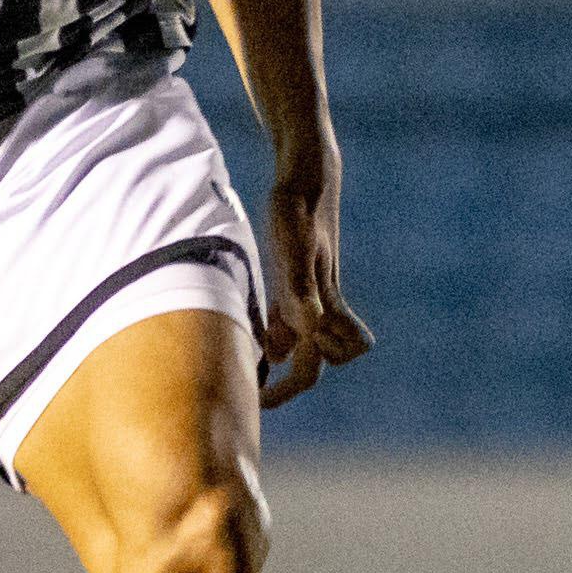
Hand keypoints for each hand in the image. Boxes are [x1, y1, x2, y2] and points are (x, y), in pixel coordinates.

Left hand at [257, 129, 372, 408]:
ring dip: (283, 360)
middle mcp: (321, 307)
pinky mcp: (302, 280)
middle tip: (253, 391)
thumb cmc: (299, 209)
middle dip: (289, 382)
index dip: (290, 387)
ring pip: (307, 344)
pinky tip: (256, 331)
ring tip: (250, 366)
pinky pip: (294, 321)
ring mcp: (313, 295)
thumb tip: (304, 334)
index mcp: (322, 306)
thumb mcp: (294, 248)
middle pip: (317, 362)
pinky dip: (277, 334)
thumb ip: (300, 290)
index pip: (318, 365)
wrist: (310, 177)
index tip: (259, 395)